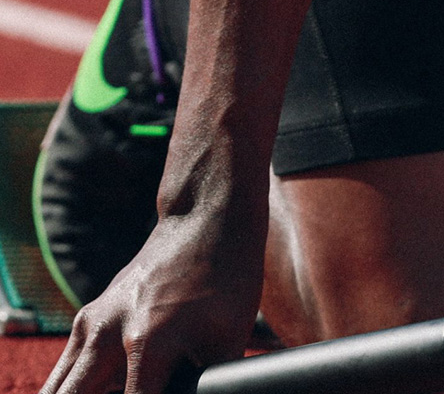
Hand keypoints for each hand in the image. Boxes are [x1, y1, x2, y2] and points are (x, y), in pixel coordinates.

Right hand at [39, 212, 264, 393]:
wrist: (205, 222)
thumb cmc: (227, 281)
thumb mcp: (228, 341)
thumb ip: (206, 383)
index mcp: (148, 343)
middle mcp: (107, 333)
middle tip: (129, 392)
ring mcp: (90, 323)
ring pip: (59, 387)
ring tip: (122, 384)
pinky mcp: (87, 318)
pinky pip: (68, 369)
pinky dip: (80, 385)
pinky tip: (114, 384)